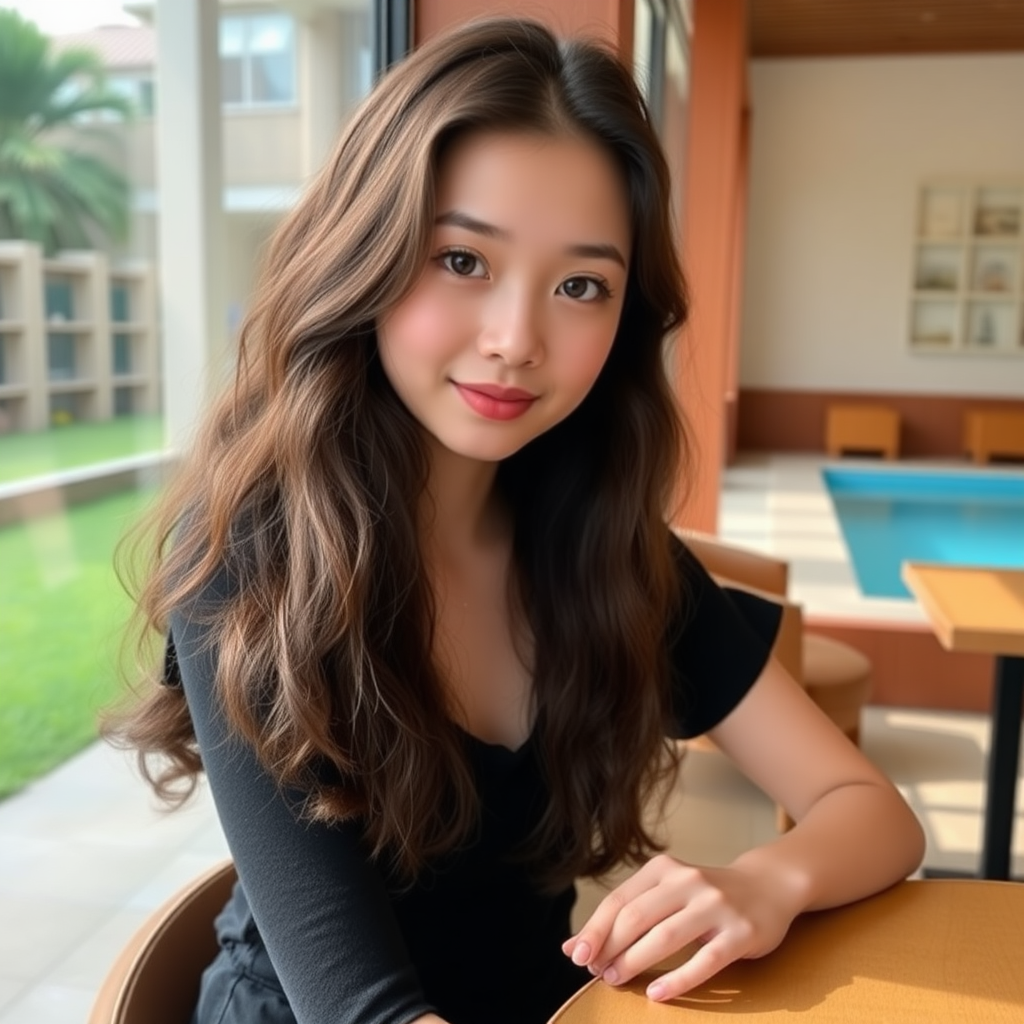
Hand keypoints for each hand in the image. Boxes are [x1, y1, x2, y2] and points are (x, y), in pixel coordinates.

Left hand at [562, 855, 800, 1001]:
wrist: (768, 886)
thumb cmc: (704, 897)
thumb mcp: (666, 895)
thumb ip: (626, 916)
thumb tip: (573, 948)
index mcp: (664, 869)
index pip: (620, 901)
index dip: (595, 930)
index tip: (576, 956)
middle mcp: (688, 881)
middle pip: (637, 917)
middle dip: (610, 948)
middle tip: (595, 973)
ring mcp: (716, 905)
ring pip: (665, 937)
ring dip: (634, 962)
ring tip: (615, 981)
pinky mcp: (740, 932)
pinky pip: (704, 960)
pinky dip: (677, 979)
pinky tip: (656, 994)